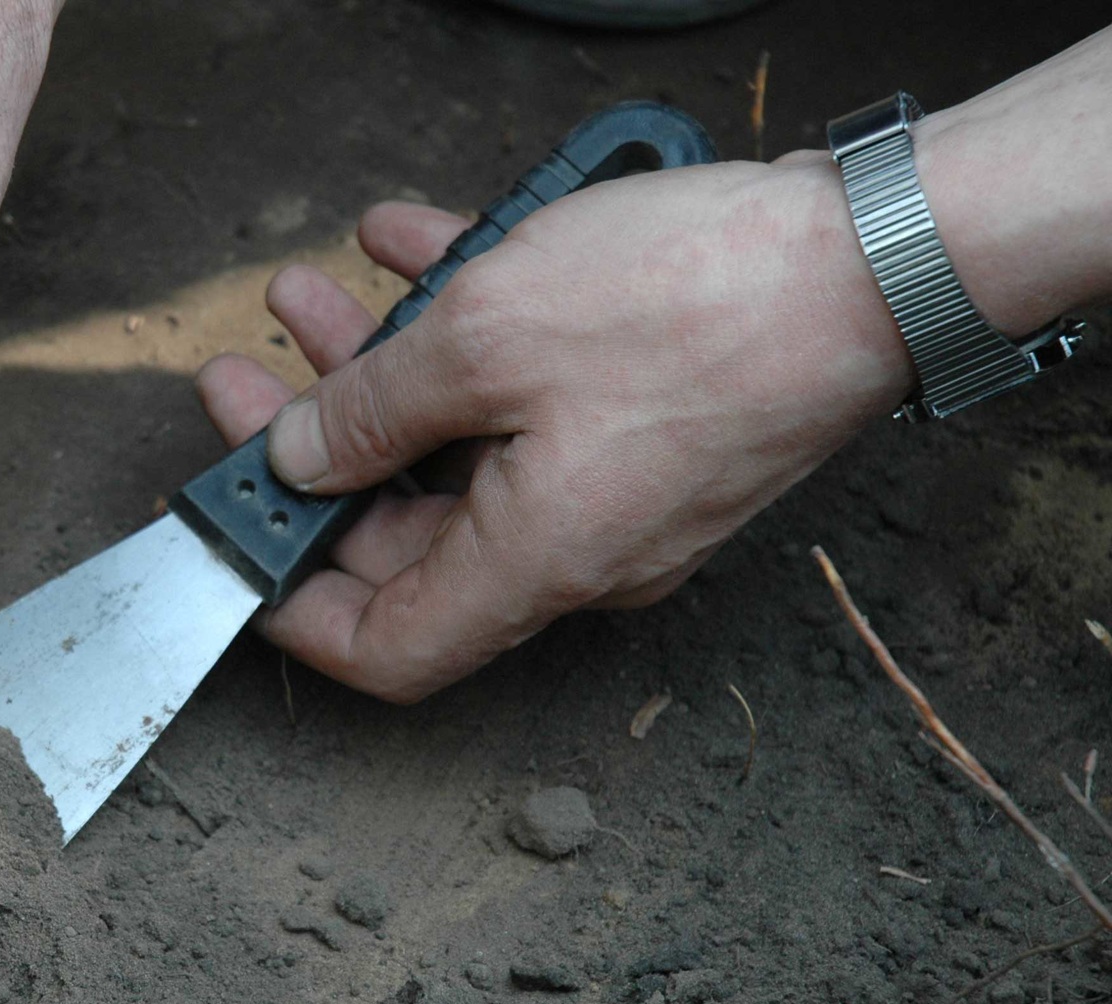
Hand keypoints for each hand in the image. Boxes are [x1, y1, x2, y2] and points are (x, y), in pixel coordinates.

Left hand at [196, 158, 916, 701]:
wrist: (880, 256)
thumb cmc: (698, 304)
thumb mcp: (485, 339)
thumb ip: (370, 408)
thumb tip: (297, 456)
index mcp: (532, 564)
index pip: (382, 648)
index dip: (290, 609)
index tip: (231, 539)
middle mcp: (575, 552)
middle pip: (404, 532)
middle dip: (314, 448)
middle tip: (248, 375)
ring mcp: (618, 493)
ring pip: (460, 451)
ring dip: (379, 375)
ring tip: (314, 295)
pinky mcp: (652, 429)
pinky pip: (528, 399)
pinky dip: (463, 332)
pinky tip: (410, 247)